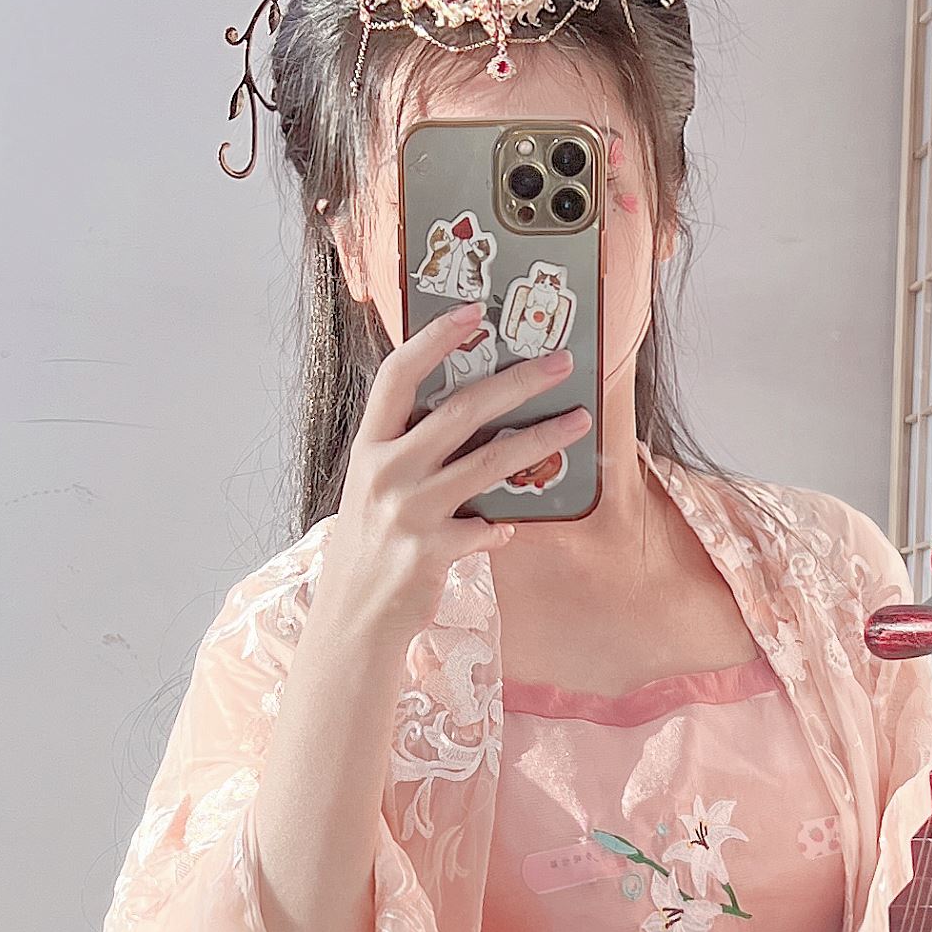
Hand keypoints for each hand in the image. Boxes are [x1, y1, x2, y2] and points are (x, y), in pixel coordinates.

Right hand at [309, 305, 587, 652]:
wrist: (352, 619)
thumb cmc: (371, 546)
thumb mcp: (375, 488)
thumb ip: (409, 452)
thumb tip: (471, 417)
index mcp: (369, 447)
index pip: (398, 375)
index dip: (434, 338)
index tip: (473, 312)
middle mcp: (384, 472)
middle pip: (460, 410)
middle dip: (517, 381)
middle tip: (560, 363)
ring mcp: (408, 512)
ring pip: (489, 462)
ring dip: (541, 440)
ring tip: (579, 422)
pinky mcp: (430, 552)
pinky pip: (485, 527)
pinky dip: (500, 526)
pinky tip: (507, 528)